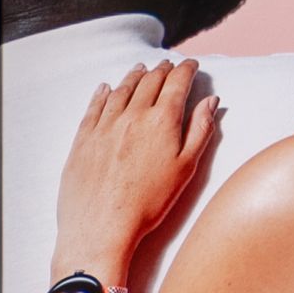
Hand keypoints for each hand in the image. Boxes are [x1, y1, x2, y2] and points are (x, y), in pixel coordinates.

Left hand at [49, 59, 217, 283]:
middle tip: (169, 65)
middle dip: (162, 70)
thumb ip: (200, 130)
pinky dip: (103, 93)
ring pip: (122, 89)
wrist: (101, 227)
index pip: (177, 82)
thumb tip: (210, 101)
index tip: (191, 65)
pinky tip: (106, 88)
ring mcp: (104, 125)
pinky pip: (94, 107)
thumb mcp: (186, 168)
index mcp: (162, 120)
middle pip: (149, 81)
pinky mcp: (83, 139)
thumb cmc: (148, 204)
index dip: (186, 70)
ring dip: (134, 76)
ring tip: (141, 69)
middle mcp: (132, 115)